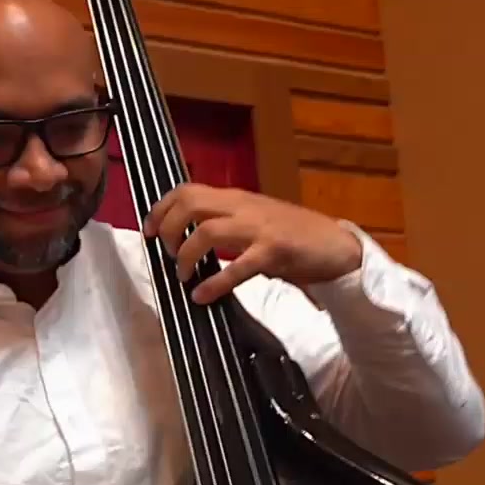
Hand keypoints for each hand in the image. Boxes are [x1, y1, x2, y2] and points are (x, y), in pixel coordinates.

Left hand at [143, 185, 362, 303]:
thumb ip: (227, 224)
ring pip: (206, 232)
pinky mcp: (274, 251)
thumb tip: (192, 240)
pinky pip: (236, 267)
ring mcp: (259, 227)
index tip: (148, 230)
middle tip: (164, 253)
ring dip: (185, 256)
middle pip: (189, 204)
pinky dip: (214, 283)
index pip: (187, 190)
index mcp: (237, 198)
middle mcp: (244, 207)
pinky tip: (202, 295)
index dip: (161, 208)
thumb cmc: (296, 237)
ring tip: (182, 275)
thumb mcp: (256, 222)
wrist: (337, 247)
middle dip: (167, 229)